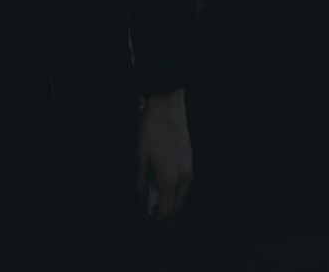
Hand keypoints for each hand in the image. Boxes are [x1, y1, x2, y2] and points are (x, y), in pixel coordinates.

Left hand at [135, 90, 191, 225]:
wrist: (167, 104)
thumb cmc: (151, 128)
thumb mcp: (139, 155)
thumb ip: (139, 181)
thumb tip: (139, 200)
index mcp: (169, 177)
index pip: (165, 209)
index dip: (157, 219)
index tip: (149, 223)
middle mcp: (183, 175)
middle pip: (177, 204)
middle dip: (166, 213)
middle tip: (153, 215)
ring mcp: (189, 166)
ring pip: (184, 193)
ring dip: (173, 202)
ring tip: (159, 202)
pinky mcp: (190, 157)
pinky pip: (187, 181)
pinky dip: (178, 189)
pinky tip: (168, 184)